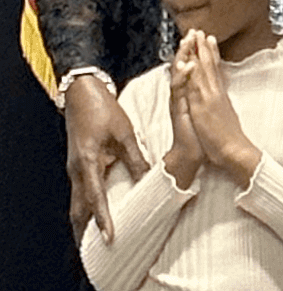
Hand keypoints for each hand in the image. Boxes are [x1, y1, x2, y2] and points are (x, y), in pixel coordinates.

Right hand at [62, 72, 145, 242]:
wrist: (82, 94)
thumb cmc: (104, 110)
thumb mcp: (123, 132)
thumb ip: (135, 157)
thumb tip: (150, 178)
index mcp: (87, 162)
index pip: (95, 198)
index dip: (103, 218)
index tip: (110, 236)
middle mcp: (77, 170)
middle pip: (79, 207)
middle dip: (87, 227)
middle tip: (98, 245)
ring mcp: (75, 168)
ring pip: (78, 201)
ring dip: (86, 218)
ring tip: (96, 236)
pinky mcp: (78, 165)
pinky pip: (81, 191)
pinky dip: (87, 205)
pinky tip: (96, 212)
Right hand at [163, 39, 202, 190]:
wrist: (192, 154)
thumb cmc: (204, 134)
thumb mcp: (208, 109)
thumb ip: (207, 94)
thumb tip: (213, 80)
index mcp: (196, 93)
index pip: (196, 68)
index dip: (198, 51)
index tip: (202, 34)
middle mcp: (187, 95)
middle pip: (186, 67)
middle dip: (189, 48)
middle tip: (192, 30)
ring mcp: (182, 102)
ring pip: (180, 75)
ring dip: (183, 58)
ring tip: (186, 42)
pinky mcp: (180, 111)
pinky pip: (180, 91)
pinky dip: (183, 77)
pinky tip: (186, 66)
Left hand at [181, 34, 261, 186]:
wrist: (235, 151)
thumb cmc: (231, 139)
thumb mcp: (226, 117)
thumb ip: (222, 106)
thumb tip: (221, 100)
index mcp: (221, 96)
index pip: (216, 70)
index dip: (212, 54)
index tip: (210, 40)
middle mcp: (216, 94)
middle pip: (209, 66)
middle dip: (205, 48)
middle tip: (201, 31)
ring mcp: (209, 99)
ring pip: (203, 71)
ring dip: (199, 53)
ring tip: (197, 37)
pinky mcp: (202, 107)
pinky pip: (196, 86)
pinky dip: (193, 73)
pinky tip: (190, 61)